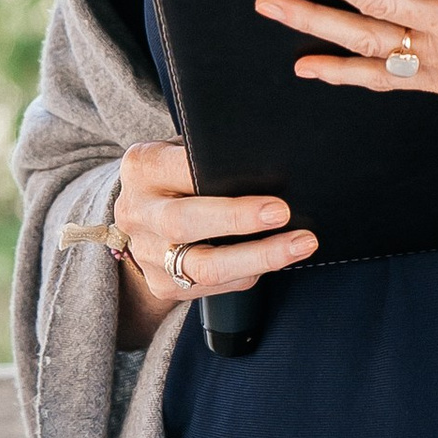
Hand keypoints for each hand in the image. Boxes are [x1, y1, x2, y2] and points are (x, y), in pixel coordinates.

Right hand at [92, 140, 316, 349]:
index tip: (253, 175)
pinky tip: (277, 260)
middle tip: (282, 213)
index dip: (215, 175)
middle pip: (184, 222)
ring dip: (258, 257)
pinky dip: (250, 272)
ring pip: (204, 266)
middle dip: (237, 219)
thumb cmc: (176, 178)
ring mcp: (148, 253)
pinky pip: (215, 285)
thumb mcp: (181, 153)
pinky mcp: (163, 285)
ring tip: (299, 245)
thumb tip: (265, 163)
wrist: (142, 220)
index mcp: (143, 169)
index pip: (178, 168)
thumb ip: (208, 158)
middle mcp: (138, 213)